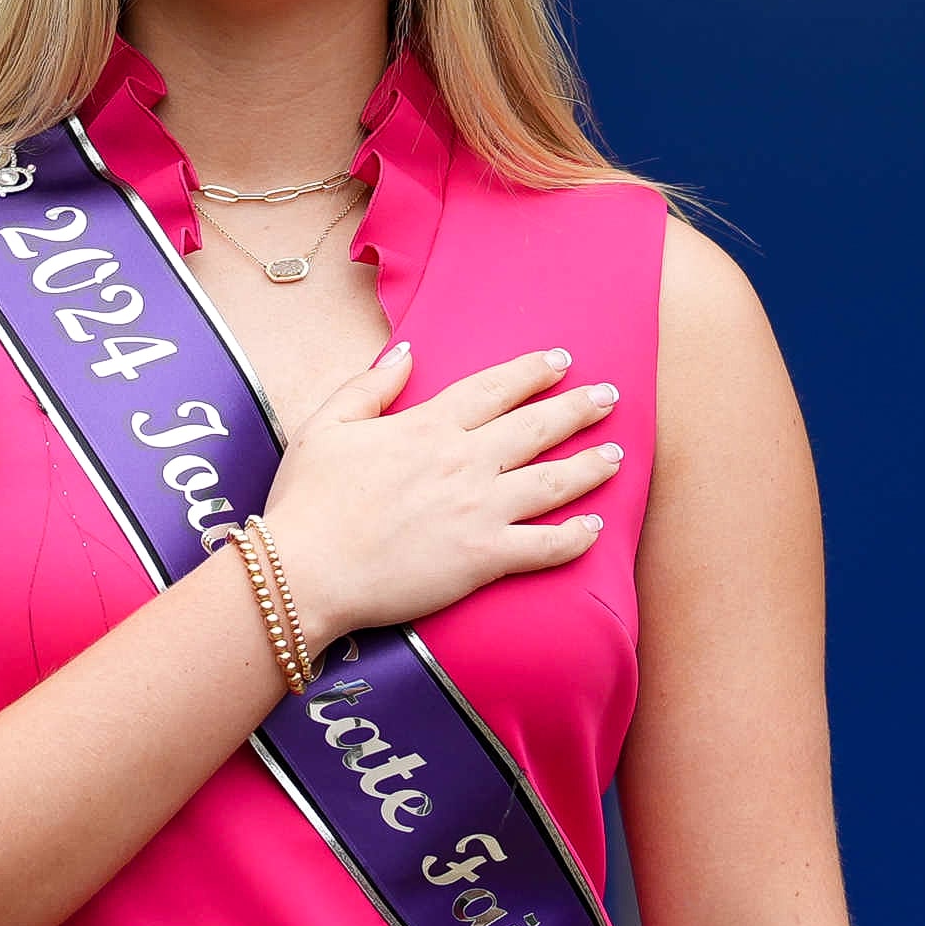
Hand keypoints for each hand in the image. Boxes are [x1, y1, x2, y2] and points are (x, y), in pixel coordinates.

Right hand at [257, 343, 623, 641]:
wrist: (306, 571)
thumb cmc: (308, 502)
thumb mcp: (325, 425)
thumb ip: (370, 386)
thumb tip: (407, 353)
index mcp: (428, 426)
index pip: (494, 388)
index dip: (531, 371)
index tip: (560, 361)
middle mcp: (464, 461)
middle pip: (537, 426)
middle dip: (578, 408)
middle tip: (610, 396)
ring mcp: (480, 510)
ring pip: (553, 481)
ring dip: (591, 466)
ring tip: (618, 455)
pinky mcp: (484, 558)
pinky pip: (545, 546)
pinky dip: (576, 538)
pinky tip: (595, 529)